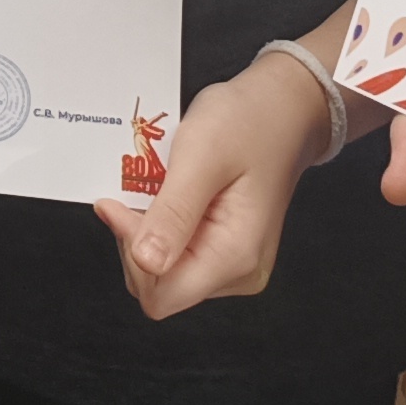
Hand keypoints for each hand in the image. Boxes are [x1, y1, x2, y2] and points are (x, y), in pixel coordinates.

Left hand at [92, 47, 333, 316]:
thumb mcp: (202, 156)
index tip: (123, 202)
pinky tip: (170, 190)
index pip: (160, 294)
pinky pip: (176, 250)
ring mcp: (232, 264)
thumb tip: (145, 261)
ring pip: (162, 268)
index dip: (132, 251)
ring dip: (147, 226)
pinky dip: (160, 221)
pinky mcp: (224, 250)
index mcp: (235, 257)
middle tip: (144, 185)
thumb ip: (174, 213)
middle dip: (136, 236)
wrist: (283, 109)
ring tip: (162, 183)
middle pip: (157, 284)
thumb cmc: (248, 123)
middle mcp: (238, 272)